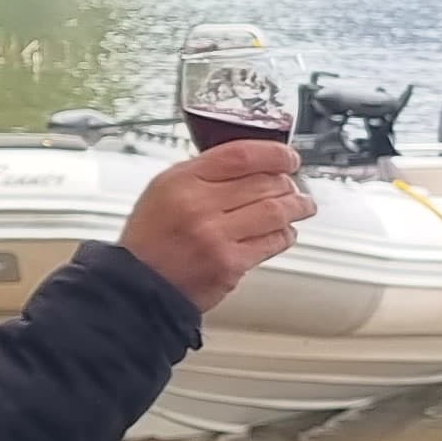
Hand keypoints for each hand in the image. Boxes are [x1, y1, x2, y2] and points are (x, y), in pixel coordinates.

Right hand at [121, 138, 315, 310]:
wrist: (138, 286)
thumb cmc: (152, 239)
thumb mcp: (164, 189)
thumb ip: (204, 172)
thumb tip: (252, 163)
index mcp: (182, 181)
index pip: (241, 155)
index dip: (274, 153)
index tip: (289, 157)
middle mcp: (199, 206)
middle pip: (264, 183)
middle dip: (288, 183)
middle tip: (294, 185)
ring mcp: (216, 237)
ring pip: (275, 211)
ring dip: (297, 206)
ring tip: (303, 205)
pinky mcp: (230, 265)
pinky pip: (271, 243)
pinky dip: (285, 235)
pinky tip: (285, 232)